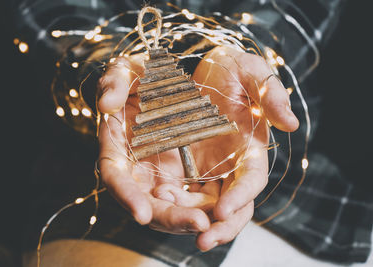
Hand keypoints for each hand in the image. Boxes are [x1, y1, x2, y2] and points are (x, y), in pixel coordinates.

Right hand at [97, 54, 211, 233]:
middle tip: (199, 225)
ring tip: (215, 224)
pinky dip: (208, 206)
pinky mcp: (189, 172)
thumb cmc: (144, 73)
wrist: (171, 79)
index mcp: (118, 145)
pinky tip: (223, 211)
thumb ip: (114, 80)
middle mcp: (139, 167)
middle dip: (170, 218)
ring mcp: (164, 173)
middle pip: (149, 203)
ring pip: (175, 207)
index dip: (126, 197)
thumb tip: (106, 104)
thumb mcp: (128, 68)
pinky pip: (198, 196)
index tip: (141, 214)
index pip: (116, 178)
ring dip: (192, 219)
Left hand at [149, 46, 298, 249]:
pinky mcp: (186, 169)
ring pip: (205, 207)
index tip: (224, 211)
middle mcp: (231, 167)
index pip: (251, 181)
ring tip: (171, 224)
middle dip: (220, 227)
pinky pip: (181, 194)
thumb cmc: (231, 69)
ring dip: (191, 220)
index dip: (241, 197)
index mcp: (251, 149)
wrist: (203, 70)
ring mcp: (208, 170)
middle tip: (202, 241)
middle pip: (232, 207)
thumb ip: (270, 93)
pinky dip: (172, 204)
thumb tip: (290, 123)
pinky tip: (157, 204)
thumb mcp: (250, 71)